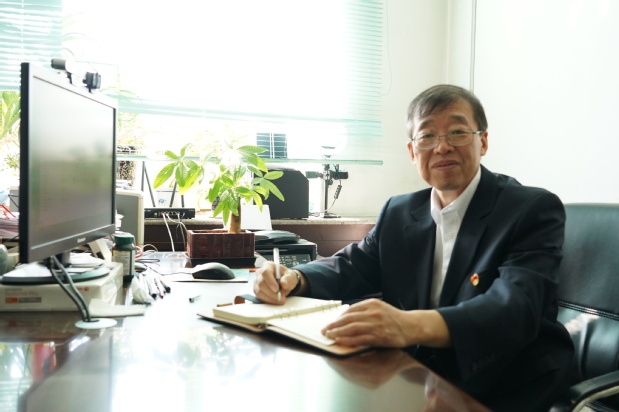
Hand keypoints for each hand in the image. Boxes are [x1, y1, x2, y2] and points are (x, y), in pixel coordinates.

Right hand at [253, 261, 299, 303]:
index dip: (270, 281)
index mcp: (268, 266)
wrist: (285, 283)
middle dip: (271, 293)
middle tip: (281, 298)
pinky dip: (268, 300)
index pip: (265, 272)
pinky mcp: (256, 289)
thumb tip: (283, 284)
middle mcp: (260, 273)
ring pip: (259, 291)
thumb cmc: (286, 277)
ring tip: (280, 299)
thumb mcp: (291, 276)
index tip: (277, 289)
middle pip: (261, 283)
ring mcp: (257, 281)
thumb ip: (288, 279)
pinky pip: (259, 296)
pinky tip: (275, 300)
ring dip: (270, 298)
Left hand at [321, 299, 451, 347]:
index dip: (338, 317)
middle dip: (334, 325)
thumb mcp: (379, 308)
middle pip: (348, 319)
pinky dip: (348, 340)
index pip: (350, 310)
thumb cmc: (394, 318)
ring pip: (352, 328)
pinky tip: (340, 341)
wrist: (412, 326)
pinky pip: (360, 338)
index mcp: (372, 304)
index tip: (330, 322)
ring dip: (338, 332)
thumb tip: (345, 316)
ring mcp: (377, 325)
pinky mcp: (380, 337)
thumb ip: (364, 311)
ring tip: (329, 336)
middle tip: (324, 330)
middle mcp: (374, 313)